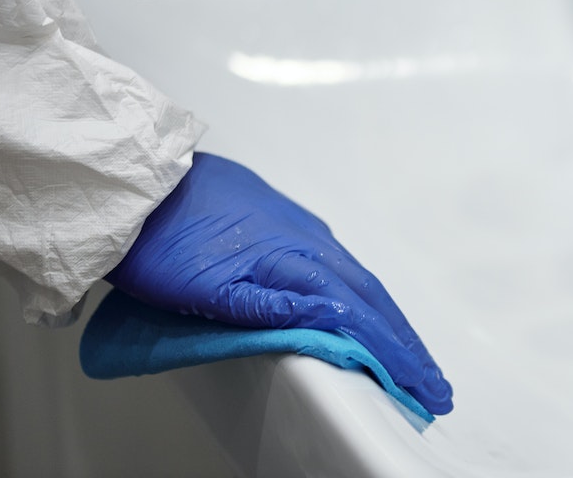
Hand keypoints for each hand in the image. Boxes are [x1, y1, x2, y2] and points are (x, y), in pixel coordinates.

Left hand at [107, 152, 451, 414]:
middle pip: (372, 299)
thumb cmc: (161, 241)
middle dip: (407, 343)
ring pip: (358, 280)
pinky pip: (340, 265)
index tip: (425, 388)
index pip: (358, 317)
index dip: (395, 356)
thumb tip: (335, 322)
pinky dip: (363, 295)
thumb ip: (271, 308)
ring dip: (389, 320)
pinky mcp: (286, 223)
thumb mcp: (208, 288)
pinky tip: (362, 307)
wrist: (137, 185)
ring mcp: (299, 228)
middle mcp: (309, 241)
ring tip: (407, 354)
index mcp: (293, 261)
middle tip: (435, 383)